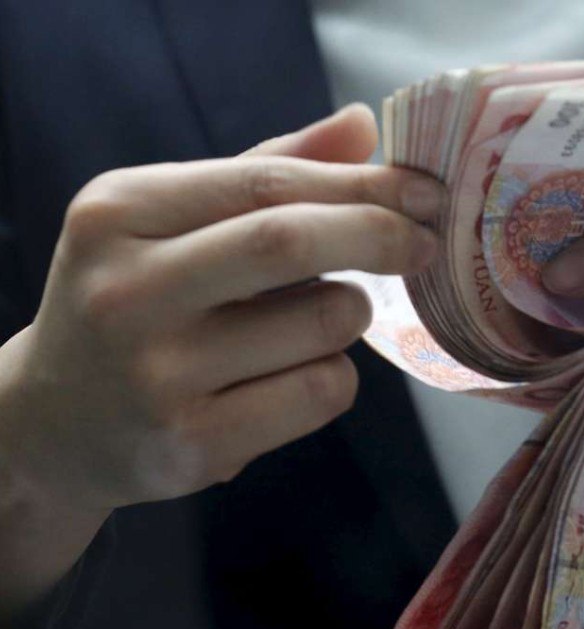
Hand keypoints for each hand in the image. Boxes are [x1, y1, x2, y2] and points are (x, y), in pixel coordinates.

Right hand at [0, 104, 445, 512]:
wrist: (56, 422)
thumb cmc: (135, 300)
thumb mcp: (172, 220)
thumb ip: (267, 170)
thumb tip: (364, 126)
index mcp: (120, 212)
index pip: (268, 183)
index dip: (362, 184)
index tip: (424, 192)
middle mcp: (126, 291)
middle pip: (290, 242)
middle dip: (380, 235)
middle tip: (425, 242)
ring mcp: (157, 377)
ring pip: (324, 324)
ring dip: (351, 314)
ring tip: (316, 318)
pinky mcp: (192, 446)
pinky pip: (321, 392)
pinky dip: (335, 375)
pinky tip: (292, 374)